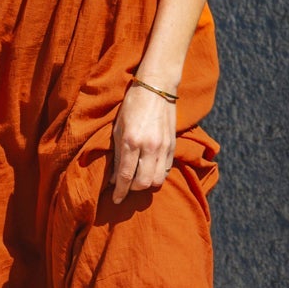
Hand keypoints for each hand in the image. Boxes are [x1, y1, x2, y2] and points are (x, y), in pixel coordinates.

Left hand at [110, 82, 176, 202]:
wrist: (156, 88)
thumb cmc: (132, 105)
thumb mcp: (118, 127)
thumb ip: (117, 153)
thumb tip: (115, 177)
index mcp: (131, 141)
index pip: (126, 176)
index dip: (120, 192)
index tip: (116, 200)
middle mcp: (149, 147)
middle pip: (143, 183)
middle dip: (132, 190)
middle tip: (125, 187)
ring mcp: (163, 147)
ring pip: (157, 180)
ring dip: (146, 184)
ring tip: (138, 179)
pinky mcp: (173, 145)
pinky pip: (166, 170)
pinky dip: (157, 175)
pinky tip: (149, 170)